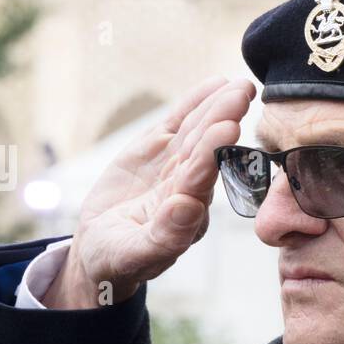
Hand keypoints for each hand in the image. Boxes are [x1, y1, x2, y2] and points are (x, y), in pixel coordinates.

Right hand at [43, 76, 255, 308]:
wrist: (102, 248)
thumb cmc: (119, 259)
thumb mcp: (134, 254)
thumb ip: (165, 235)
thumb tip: (187, 206)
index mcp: (188, 214)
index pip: (201, 178)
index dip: (212, 153)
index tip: (228, 128)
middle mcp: (188, 186)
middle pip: (206, 149)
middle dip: (223, 120)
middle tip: (241, 94)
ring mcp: (175, 165)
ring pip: (196, 132)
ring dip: (217, 107)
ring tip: (237, 84)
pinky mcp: (158, 150)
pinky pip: (178, 123)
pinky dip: (195, 102)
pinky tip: (216, 84)